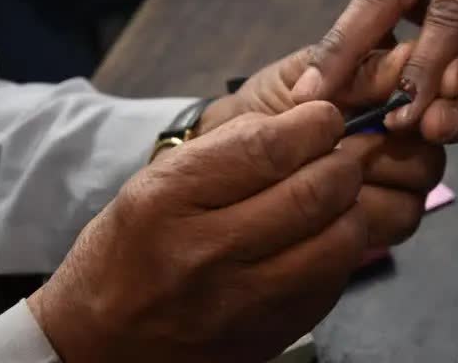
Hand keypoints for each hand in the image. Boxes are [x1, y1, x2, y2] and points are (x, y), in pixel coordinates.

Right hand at [27, 102, 365, 362]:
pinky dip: (340, 247)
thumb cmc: (131, 249)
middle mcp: (207, 252)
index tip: (323, 118)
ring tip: (338, 194)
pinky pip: (334, 279)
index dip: (313, 125)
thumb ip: (228, 148)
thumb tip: (302, 123)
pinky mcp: (273, 332)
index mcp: (168, 200)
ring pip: (338, 240)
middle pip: (313, 193)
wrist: (106, 344)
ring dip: (351, 206)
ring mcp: (244, 302)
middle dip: (342, 162)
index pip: (267, 149)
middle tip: (339, 153)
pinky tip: (324, 235)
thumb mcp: (156, 183)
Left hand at [198, 43, 457, 246]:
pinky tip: (351, 193)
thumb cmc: (267, 104)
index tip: (447, 82)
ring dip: (399, 162)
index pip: (452, 78)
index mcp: (395, 81)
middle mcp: (408, 126)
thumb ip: (355, 66)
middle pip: (457, 124)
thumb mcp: (304, 75)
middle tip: (422, 121)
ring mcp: (399, 173)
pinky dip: (377, 202)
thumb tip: (409, 56)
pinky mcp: (382, 216)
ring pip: (430, 171)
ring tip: (355, 153)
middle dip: (443, 120)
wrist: (228, 156)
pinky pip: (402, 214)